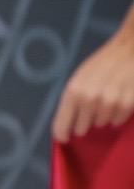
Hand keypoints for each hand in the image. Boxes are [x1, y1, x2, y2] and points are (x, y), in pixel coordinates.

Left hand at [52, 26, 133, 142]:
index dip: (62, 134)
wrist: (130, 49)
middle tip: (91, 111)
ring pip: (101, 125)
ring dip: (103, 117)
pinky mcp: (126, 105)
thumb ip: (74, 98)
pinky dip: (118, 115)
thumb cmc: (103, 63)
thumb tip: (68, 124)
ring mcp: (109, 103)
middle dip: (84, 124)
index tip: (64, 139)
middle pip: (81, 129)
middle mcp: (89, 99)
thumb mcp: (82, 76)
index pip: (62, 124)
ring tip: (107, 100)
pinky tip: (119, 100)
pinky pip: (117, 121)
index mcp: (74, 90)